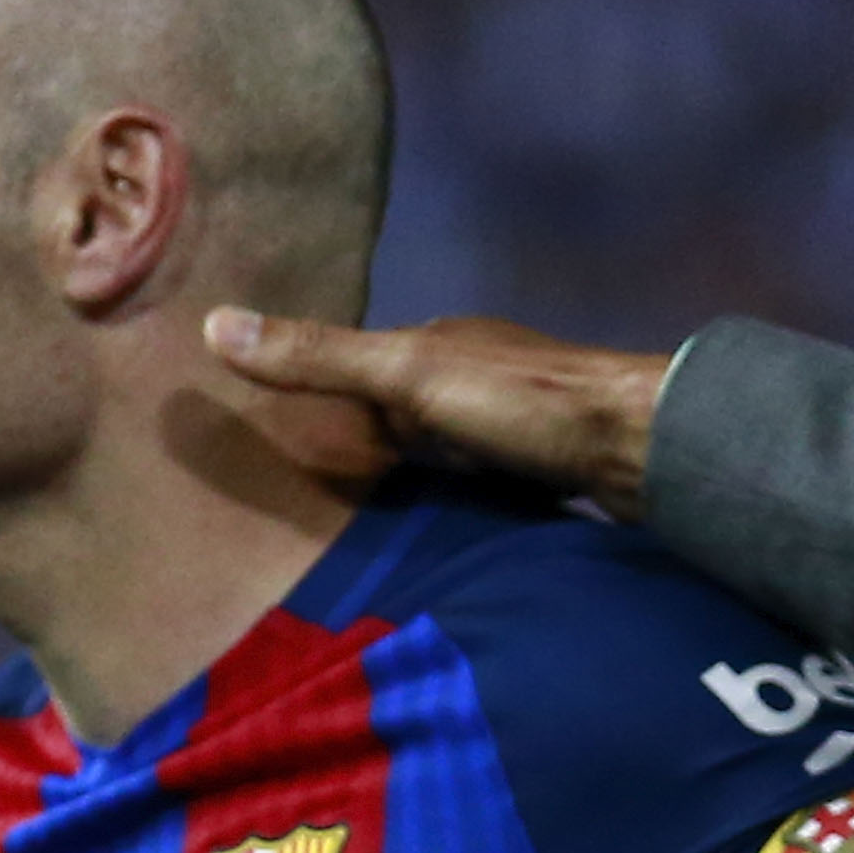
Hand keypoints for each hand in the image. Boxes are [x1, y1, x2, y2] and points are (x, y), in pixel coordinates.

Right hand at [203, 310, 671, 521]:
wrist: (641, 447)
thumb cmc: (524, 404)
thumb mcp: (409, 376)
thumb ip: (321, 358)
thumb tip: (212, 322)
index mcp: (441, 344)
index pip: (359, 364)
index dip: (313, 389)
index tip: (261, 427)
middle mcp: (476, 375)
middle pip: (398, 408)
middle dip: (356, 436)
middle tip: (292, 489)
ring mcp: (513, 423)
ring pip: (439, 448)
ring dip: (403, 473)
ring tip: (344, 521)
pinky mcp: (544, 468)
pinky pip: (477, 483)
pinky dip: (446, 499)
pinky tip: (427, 531)